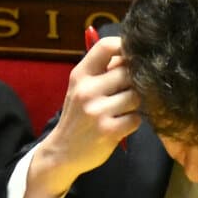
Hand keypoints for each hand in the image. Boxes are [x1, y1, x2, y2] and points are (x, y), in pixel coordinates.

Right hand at [25, 36, 141, 197]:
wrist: (62, 151)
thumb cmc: (77, 116)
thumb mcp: (81, 89)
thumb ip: (103, 72)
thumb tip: (133, 55)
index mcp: (80, 75)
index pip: (105, 46)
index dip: (125, 46)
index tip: (133, 54)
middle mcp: (87, 90)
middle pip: (127, 72)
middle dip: (133, 83)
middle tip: (125, 94)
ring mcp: (97, 111)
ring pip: (135, 96)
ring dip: (134, 105)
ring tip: (121, 111)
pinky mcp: (108, 130)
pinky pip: (136, 118)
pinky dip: (133, 122)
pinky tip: (121, 125)